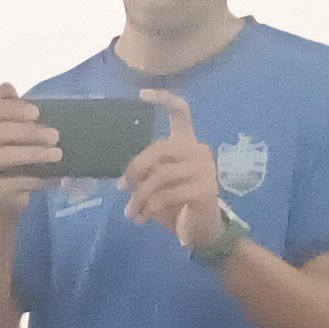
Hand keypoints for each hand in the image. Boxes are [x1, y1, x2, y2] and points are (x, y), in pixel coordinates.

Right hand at [0, 85, 57, 215]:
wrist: (3, 201)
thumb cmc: (10, 163)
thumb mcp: (12, 136)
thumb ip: (9, 111)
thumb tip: (5, 85)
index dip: (14, 108)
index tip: (37, 112)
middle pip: (0, 132)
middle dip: (31, 132)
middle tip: (56, 135)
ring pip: (6, 156)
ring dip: (36, 154)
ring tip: (58, 155)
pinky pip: (14, 182)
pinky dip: (37, 180)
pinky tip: (55, 179)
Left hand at [120, 90, 226, 251]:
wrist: (203, 231)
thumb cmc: (178, 205)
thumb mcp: (160, 184)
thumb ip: (148, 172)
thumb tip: (124, 180)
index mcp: (187, 143)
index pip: (181, 112)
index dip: (163, 99)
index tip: (141, 95)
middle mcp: (199, 151)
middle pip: (159, 148)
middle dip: (135, 169)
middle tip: (122, 189)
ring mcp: (205, 170)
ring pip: (160, 176)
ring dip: (139, 197)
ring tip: (130, 213)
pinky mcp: (206, 190)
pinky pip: (167, 195)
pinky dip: (149, 209)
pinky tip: (142, 219)